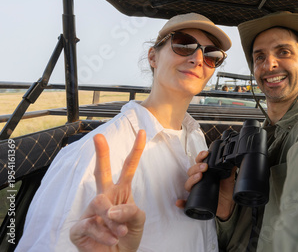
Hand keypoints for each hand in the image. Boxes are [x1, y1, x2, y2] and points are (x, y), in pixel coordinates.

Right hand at [70, 130, 146, 251]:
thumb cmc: (127, 236)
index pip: (128, 168)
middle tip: (99, 137)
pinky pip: (90, 224)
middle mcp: (105, 198)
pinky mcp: (79, 227)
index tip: (142, 132)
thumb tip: (111, 209)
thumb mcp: (138, 221)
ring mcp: (91, 211)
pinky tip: (110, 240)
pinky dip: (104, 234)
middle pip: (101, 172)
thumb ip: (130, 211)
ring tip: (119, 233)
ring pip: (99, 203)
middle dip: (101, 154)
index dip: (136, 150)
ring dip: (112, 220)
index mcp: (121, 192)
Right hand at [175, 151, 235, 219]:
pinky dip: (181, 203)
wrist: (228, 204)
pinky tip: (180, 202)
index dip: (200, 157)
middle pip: (191, 171)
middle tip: (205, 167)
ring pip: (188, 184)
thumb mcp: (229, 177)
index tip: (206, 154)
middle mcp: (198, 180)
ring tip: (199, 176)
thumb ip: (230, 168)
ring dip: (191, 179)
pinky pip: (186, 203)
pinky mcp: (195, 202)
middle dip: (197, 167)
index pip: (199, 162)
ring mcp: (196, 191)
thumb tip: (233, 159)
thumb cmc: (226, 189)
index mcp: (205, 172)